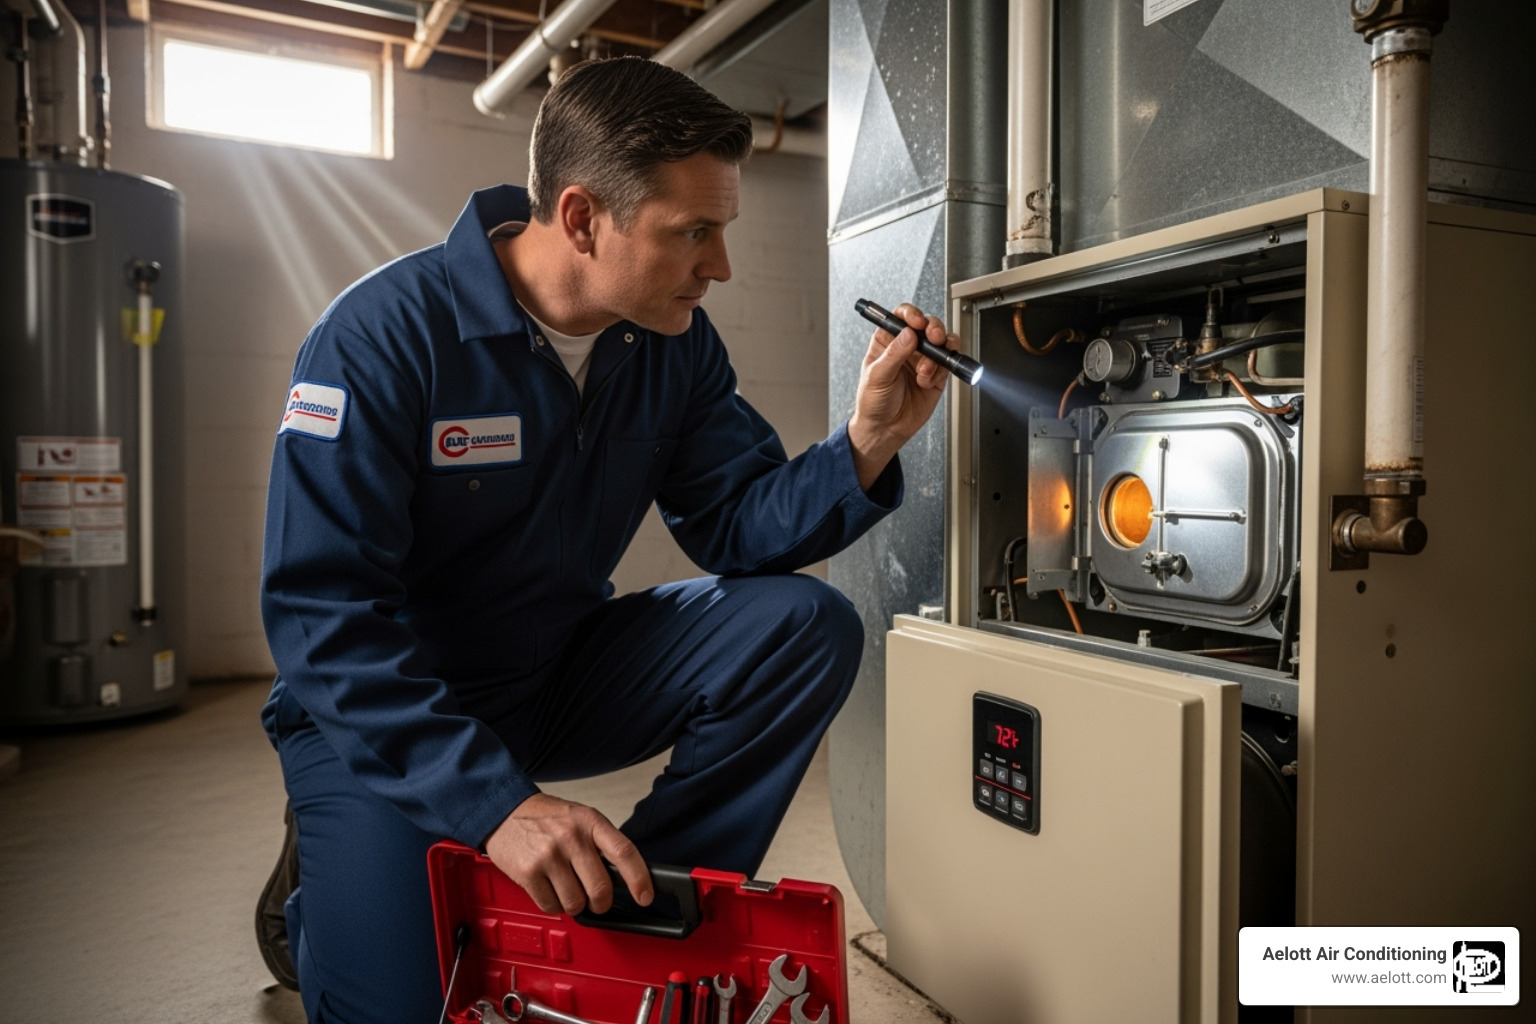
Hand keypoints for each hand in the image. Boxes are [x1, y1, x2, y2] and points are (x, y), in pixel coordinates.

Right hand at [484, 793, 652, 915]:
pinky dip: (554, 904)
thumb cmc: (546, 817)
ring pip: (576, 903)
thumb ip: (601, 842)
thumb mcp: (580, 817)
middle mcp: (570, 837)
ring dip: (575, 904)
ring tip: (567, 887)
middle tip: (598, 901)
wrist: (505, 812)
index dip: (639, 879)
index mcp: (590, 822)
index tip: (645, 896)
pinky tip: (550, 888)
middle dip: (602, 903)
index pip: (624, 852)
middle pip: (601, 888)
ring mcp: (548, 856)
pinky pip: (551, 906)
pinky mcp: (528, 873)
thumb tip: (625, 876)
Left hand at [847, 303, 954, 489]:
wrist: (886, 430)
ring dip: (940, 350)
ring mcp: (923, 360)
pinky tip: (927, 381)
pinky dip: (941, 370)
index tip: (917, 322)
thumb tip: (908, 334)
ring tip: (929, 366)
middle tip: (934, 338)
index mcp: (887, 342)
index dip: (912, 315)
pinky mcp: (937, 375)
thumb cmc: (873, 403)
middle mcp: (907, 348)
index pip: (901, 317)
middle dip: (934, 329)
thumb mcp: (876, 377)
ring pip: (941, 342)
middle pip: (927, 325)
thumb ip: (893, 355)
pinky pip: (947, 363)